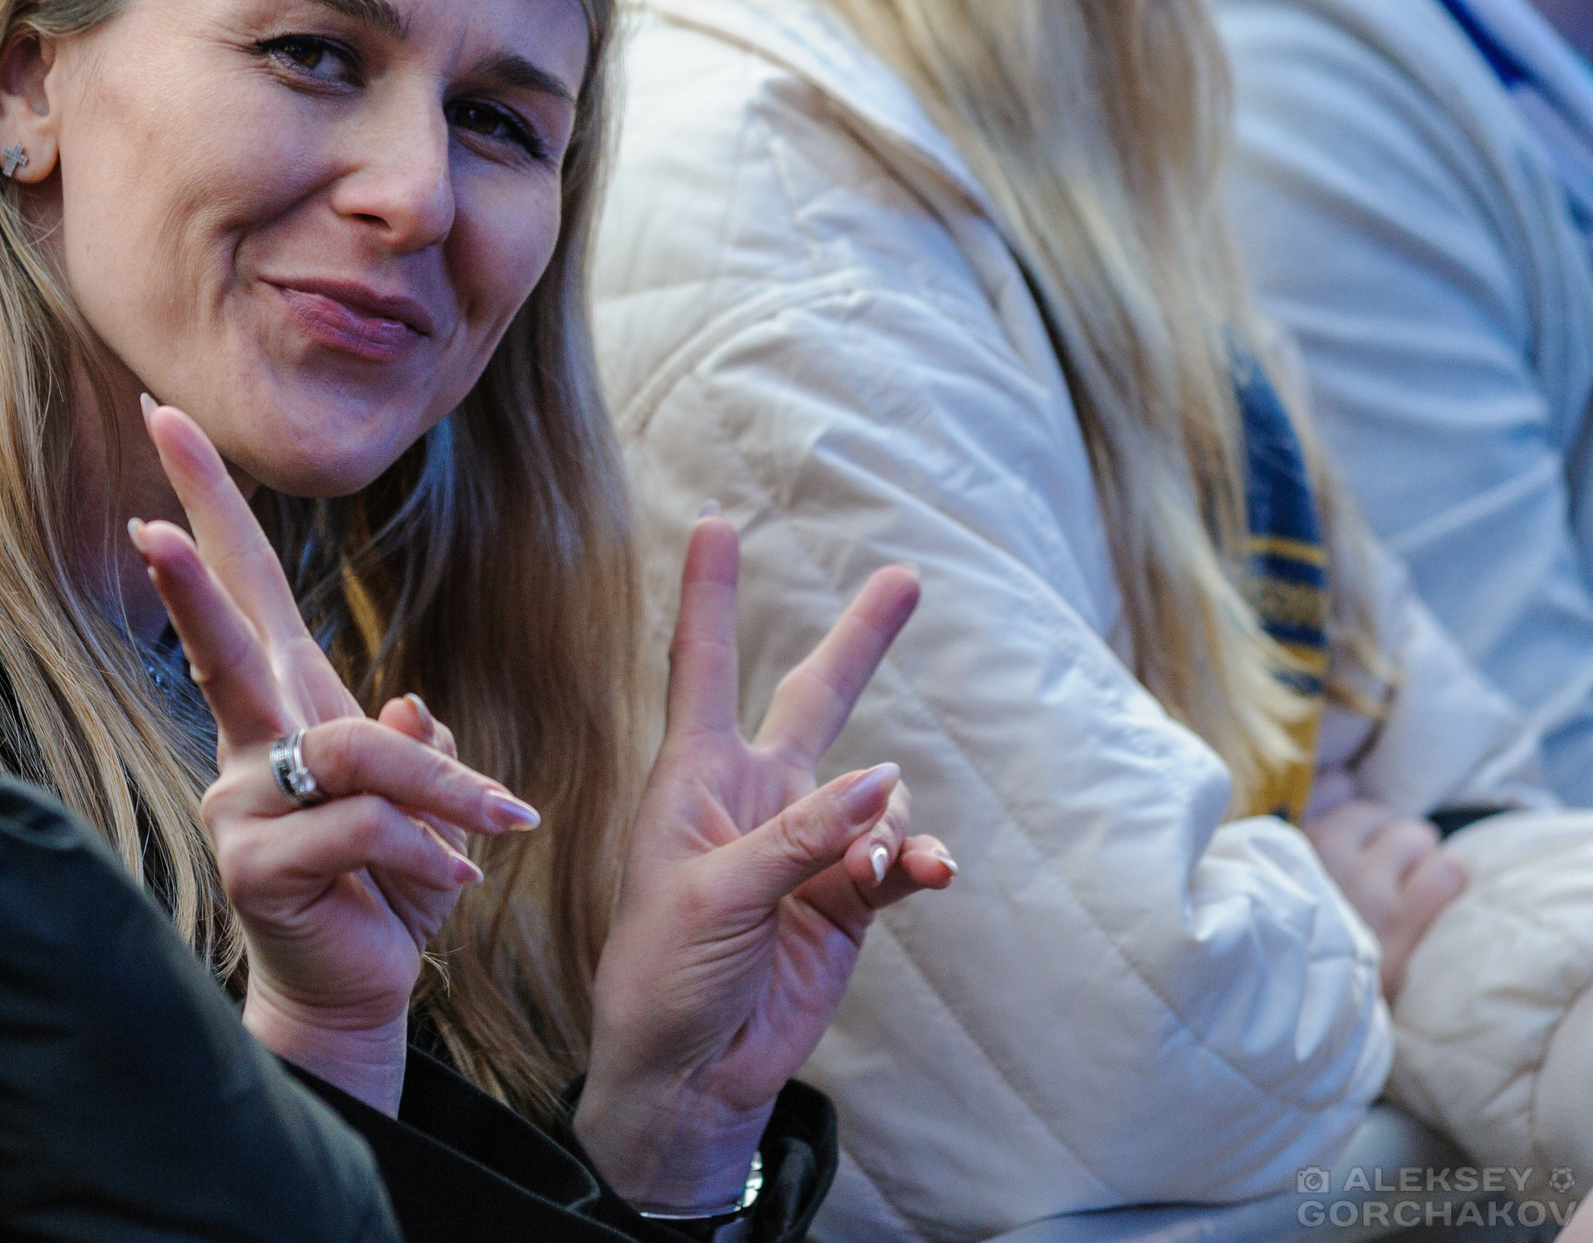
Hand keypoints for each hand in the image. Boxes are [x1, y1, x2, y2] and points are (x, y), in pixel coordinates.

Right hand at [128, 399, 540, 1114]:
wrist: (363, 990)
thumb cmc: (389, 885)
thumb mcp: (424, 802)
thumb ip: (416, 748)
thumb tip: (406, 707)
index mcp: (287, 706)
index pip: (249, 584)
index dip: (211, 502)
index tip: (168, 418)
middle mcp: (250, 742)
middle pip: (226, 636)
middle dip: (193, 565)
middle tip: (152, 495)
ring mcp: (242, 802)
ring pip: (353, 751)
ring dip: (442, 790)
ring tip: (505, 824)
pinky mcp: (256, 863)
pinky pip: (364, 828)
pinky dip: (426, 854)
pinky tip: (451, 889)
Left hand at [575, 516, 954, 1211]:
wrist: (689, 1073)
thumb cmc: (663, 975)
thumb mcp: (715, 896)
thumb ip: (800, 836)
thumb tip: (886, 779)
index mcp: (692, 779)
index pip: (702, 666)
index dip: (711, 593)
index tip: (717, 520)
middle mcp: (753, 800)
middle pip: (814, 698)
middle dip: (860, 641)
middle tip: (908, 578)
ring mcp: (806, 850)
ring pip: (877, 795)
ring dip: (894, 819)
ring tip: (890, 865)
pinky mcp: (844, 903)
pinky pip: (898, 861)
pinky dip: (917, 862)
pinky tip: (929, 874)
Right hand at [1305, 796, 1464, 1000]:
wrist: (1303, 1017)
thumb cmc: (1297, 942)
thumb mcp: (1283, 878)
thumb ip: (1312, 821)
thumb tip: (1344, 779)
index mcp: (1293, 847)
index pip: (1353, 811)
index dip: (1367, 836)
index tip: (1366, 863)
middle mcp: (1328, 860)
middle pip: (1390, 823)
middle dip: (1398, 848)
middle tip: (1393, 883)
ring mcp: (1368, 890)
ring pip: (1420, 840)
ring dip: (1423, 865)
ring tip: (1413, 897)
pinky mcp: (1404, 922)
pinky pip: (1447, 872)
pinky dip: (1446, 885)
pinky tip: (1432, 911)